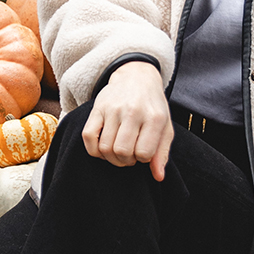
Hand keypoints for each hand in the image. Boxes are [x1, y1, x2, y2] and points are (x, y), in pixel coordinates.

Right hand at [82, 63, 173, 180]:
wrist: (136, 77)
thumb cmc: (152, 107)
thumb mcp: (165, 127)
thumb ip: (162, 153)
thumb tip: (158, 177)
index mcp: (154, 117)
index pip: (144, 153)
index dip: (142, 159)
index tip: (142, 152)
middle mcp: (133, 111)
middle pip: (122, 152)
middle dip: (125, 161)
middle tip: (129, 155)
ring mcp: (113, 108)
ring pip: (104, 148)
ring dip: (111, 157)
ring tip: (118, 151)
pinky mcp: (97, 108)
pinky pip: (88, 137)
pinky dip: (94, 150)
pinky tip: (103, 148)